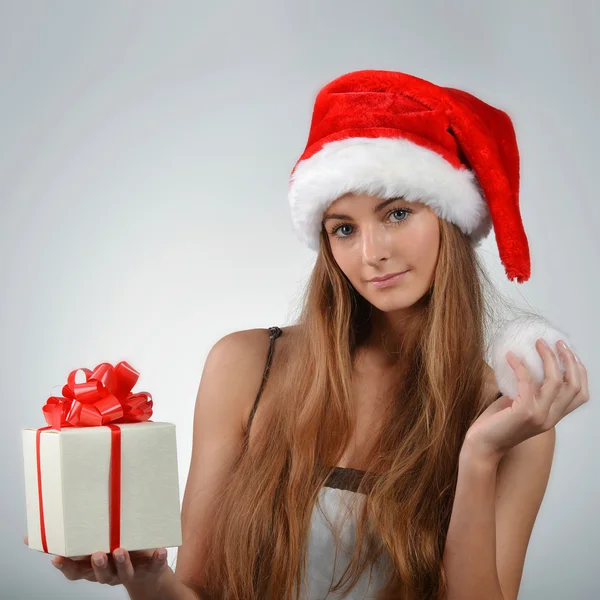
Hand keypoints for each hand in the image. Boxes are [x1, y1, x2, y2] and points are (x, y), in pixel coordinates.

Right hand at [23, 534, 168, 586]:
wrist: (150, 572)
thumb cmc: (118, 552)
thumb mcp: (97, 543)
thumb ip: (75, 538)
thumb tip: (32, 534)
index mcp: (94, 568)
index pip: (76, 572)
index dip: (66, 566)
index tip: (57, 557)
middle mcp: (111, 572)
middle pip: (100, 574)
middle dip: (97, 566)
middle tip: (97, 554)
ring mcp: (131, 571)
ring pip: (124, 572)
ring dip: (122, 563)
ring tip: (121, 550)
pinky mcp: (152, 567)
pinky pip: (155, 565)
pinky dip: (157, 558)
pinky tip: (160, 550)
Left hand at [464, 338, 588, 461]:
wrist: (482, 447)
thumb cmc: (496, 425)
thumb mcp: (518, 405)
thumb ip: (528, 392)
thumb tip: (525, 366)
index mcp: (553, 417)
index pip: (580, 394)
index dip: (580, 371)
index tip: (570, 353)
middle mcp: (551, 418)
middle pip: (573, 385)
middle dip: (569, 360)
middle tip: (557, 342)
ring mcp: (540, 416)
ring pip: (556, 381)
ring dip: (548, 357)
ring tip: (539, 343)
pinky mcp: (524, 412)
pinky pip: (527, 381)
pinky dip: (520, 366)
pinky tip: (510, 356)